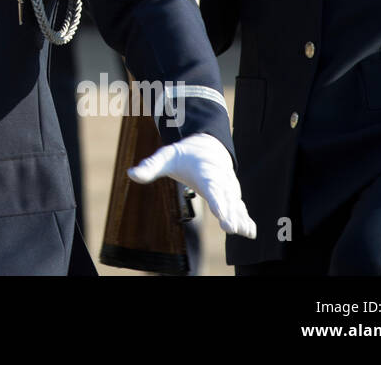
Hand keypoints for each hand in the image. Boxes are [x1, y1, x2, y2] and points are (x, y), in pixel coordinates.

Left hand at [128, 133, 255, 238]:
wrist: (208, 147)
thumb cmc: (184, 155)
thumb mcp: (166, 156)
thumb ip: (150, 166)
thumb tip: (131, 174)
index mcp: (205, 173)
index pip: (211, 188)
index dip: (217, 201)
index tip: (220, 214)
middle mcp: (221, 182)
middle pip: (226, 200)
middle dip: (229, 214)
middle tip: (231, 228)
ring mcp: (229, 190)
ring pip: (236, 205)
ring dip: (240, 219)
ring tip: (245, 232)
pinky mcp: (232, 197)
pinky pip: (240, 209)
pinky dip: (245, 219)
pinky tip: (250, 232)